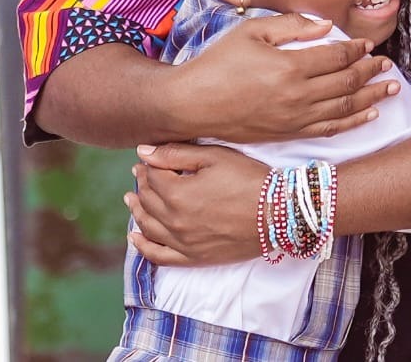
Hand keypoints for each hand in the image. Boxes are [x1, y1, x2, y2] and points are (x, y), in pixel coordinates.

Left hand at [125, 143, 267, 264]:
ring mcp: (182, 242)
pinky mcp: (193, 258)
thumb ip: (176, 153)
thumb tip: (142, 152)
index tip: (147, 159)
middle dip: (141, 185)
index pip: (152, 177)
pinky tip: (135, 237)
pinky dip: (143, 246)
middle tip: (141, 175)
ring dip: (137, 211)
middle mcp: (174, 221)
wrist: (278, 213)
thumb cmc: (249, 179)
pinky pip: (159, 255)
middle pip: (148, 200)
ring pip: (147, 226)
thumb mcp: (215, 157)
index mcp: (177, 193)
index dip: (147, 165)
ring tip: (132, 200)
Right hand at [177, 12, 398, 142]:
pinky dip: (353, 122)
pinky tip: (368, 115)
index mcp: (289, 67)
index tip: (367, 44)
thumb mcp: (251, 31)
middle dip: (370, 72)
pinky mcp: (288, 134)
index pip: (336, 56)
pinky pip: (329, 129)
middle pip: (347, 83)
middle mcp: (297, 96)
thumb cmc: (218, 63)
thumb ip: (292, 26)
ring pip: (344, 108)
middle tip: (387, 64)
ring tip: (391, 88)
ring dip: (371, 97)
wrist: (192, 104)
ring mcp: (294, 118)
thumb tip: (327, 26)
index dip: (356, 49)